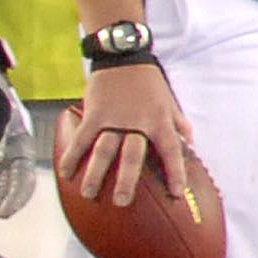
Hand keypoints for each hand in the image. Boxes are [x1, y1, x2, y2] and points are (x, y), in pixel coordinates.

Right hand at [57, 60, 192, 208]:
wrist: (124, 56)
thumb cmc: (149, 81)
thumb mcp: (169, 100)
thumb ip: (179, 124)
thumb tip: (191, 144)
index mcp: (159, 120)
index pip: (171, 150)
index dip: (175, 172)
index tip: (176, 194)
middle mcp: (137, 122)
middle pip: (132, 156)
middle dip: (127, 180)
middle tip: (121, 202)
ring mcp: (113, 118)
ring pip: (104, 149)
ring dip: (95, 173)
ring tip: (89, 194)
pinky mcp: (94, 113)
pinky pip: (82, 137)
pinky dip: (73, 154)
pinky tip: (66, 173)